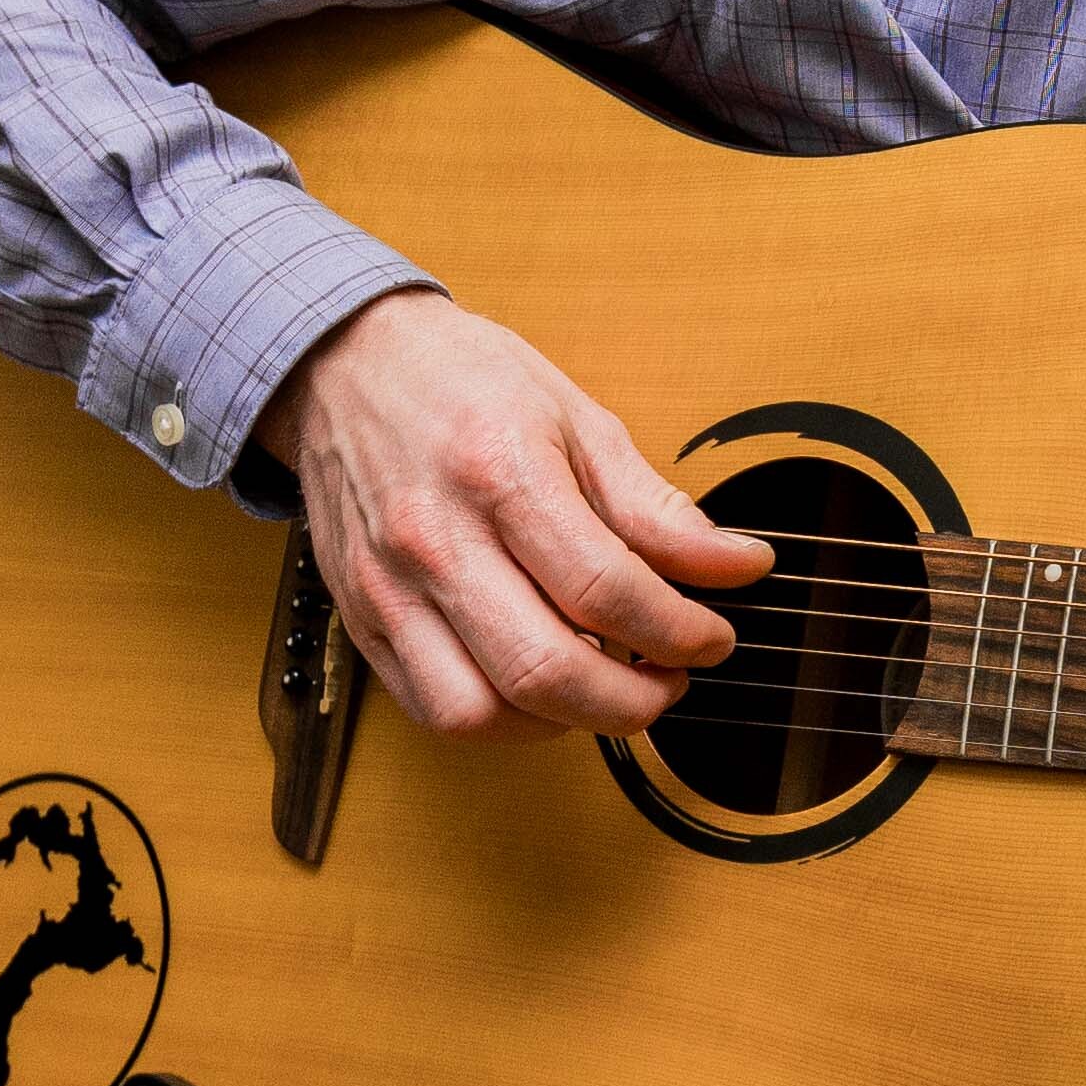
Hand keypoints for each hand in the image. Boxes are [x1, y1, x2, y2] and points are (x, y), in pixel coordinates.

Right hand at [261, 290, 769, 738]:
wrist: (347, 363)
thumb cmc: (464, 381)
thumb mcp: (579, 418)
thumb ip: (656, 507)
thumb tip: (738, 565)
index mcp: (501, 471)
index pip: (606, 590)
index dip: (680, 631)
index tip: (713, 637)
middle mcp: (436, 539)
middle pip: (546, 670)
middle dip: (633, 699)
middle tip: (670, 678)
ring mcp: (388, 588)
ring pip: (480, 712)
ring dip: (561, 722)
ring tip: (603, 686)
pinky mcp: (362, 620)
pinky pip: (433, 709)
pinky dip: (500, 720)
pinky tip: (539, 689)